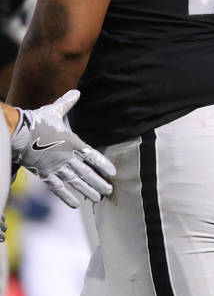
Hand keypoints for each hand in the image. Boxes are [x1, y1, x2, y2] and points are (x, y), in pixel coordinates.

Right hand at [9, 90, 115, 208]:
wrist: (18, 133)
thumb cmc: (36, 121)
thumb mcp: (54, 111)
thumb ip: (67, 103)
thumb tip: (76, 91)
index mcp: (72, 142)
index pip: (93, 156)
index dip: (103, 165)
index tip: (113, 173)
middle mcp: (67, 157)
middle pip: (86, 173)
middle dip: (98, 182)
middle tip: (109, 191)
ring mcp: (56, 167)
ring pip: (75, 182)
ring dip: (87, 191)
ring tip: (97, 198)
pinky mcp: (44, 174)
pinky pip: (57, 188)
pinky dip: (66, 196)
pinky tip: (75, 204)